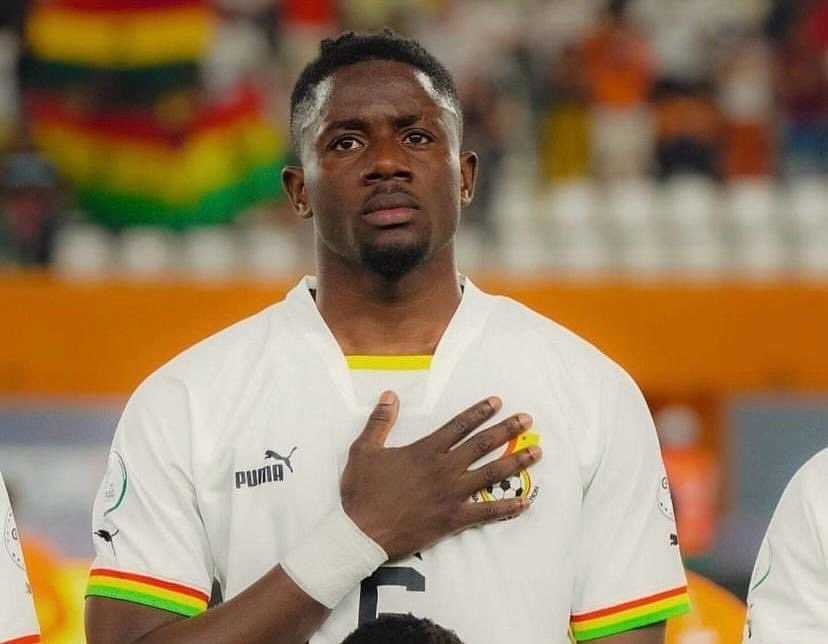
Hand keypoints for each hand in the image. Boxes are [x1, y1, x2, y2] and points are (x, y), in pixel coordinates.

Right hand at [341, 391, 541, 559]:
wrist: (362, 533)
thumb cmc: (361, 492)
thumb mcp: (364, 450)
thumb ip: (380, 421)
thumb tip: (390, 394)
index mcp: (425, 450)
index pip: (458, 426)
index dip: (479, 412)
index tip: (498, 402)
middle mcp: (444, 469)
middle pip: (482, 445)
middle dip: (507, 430)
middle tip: (528, 419)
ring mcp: (451, 494)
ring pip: (491, 474)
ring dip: (515, 461)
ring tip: (536, 452)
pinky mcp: (453, 519)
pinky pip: (486, 512)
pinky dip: (507, 507)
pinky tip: (525, 502)